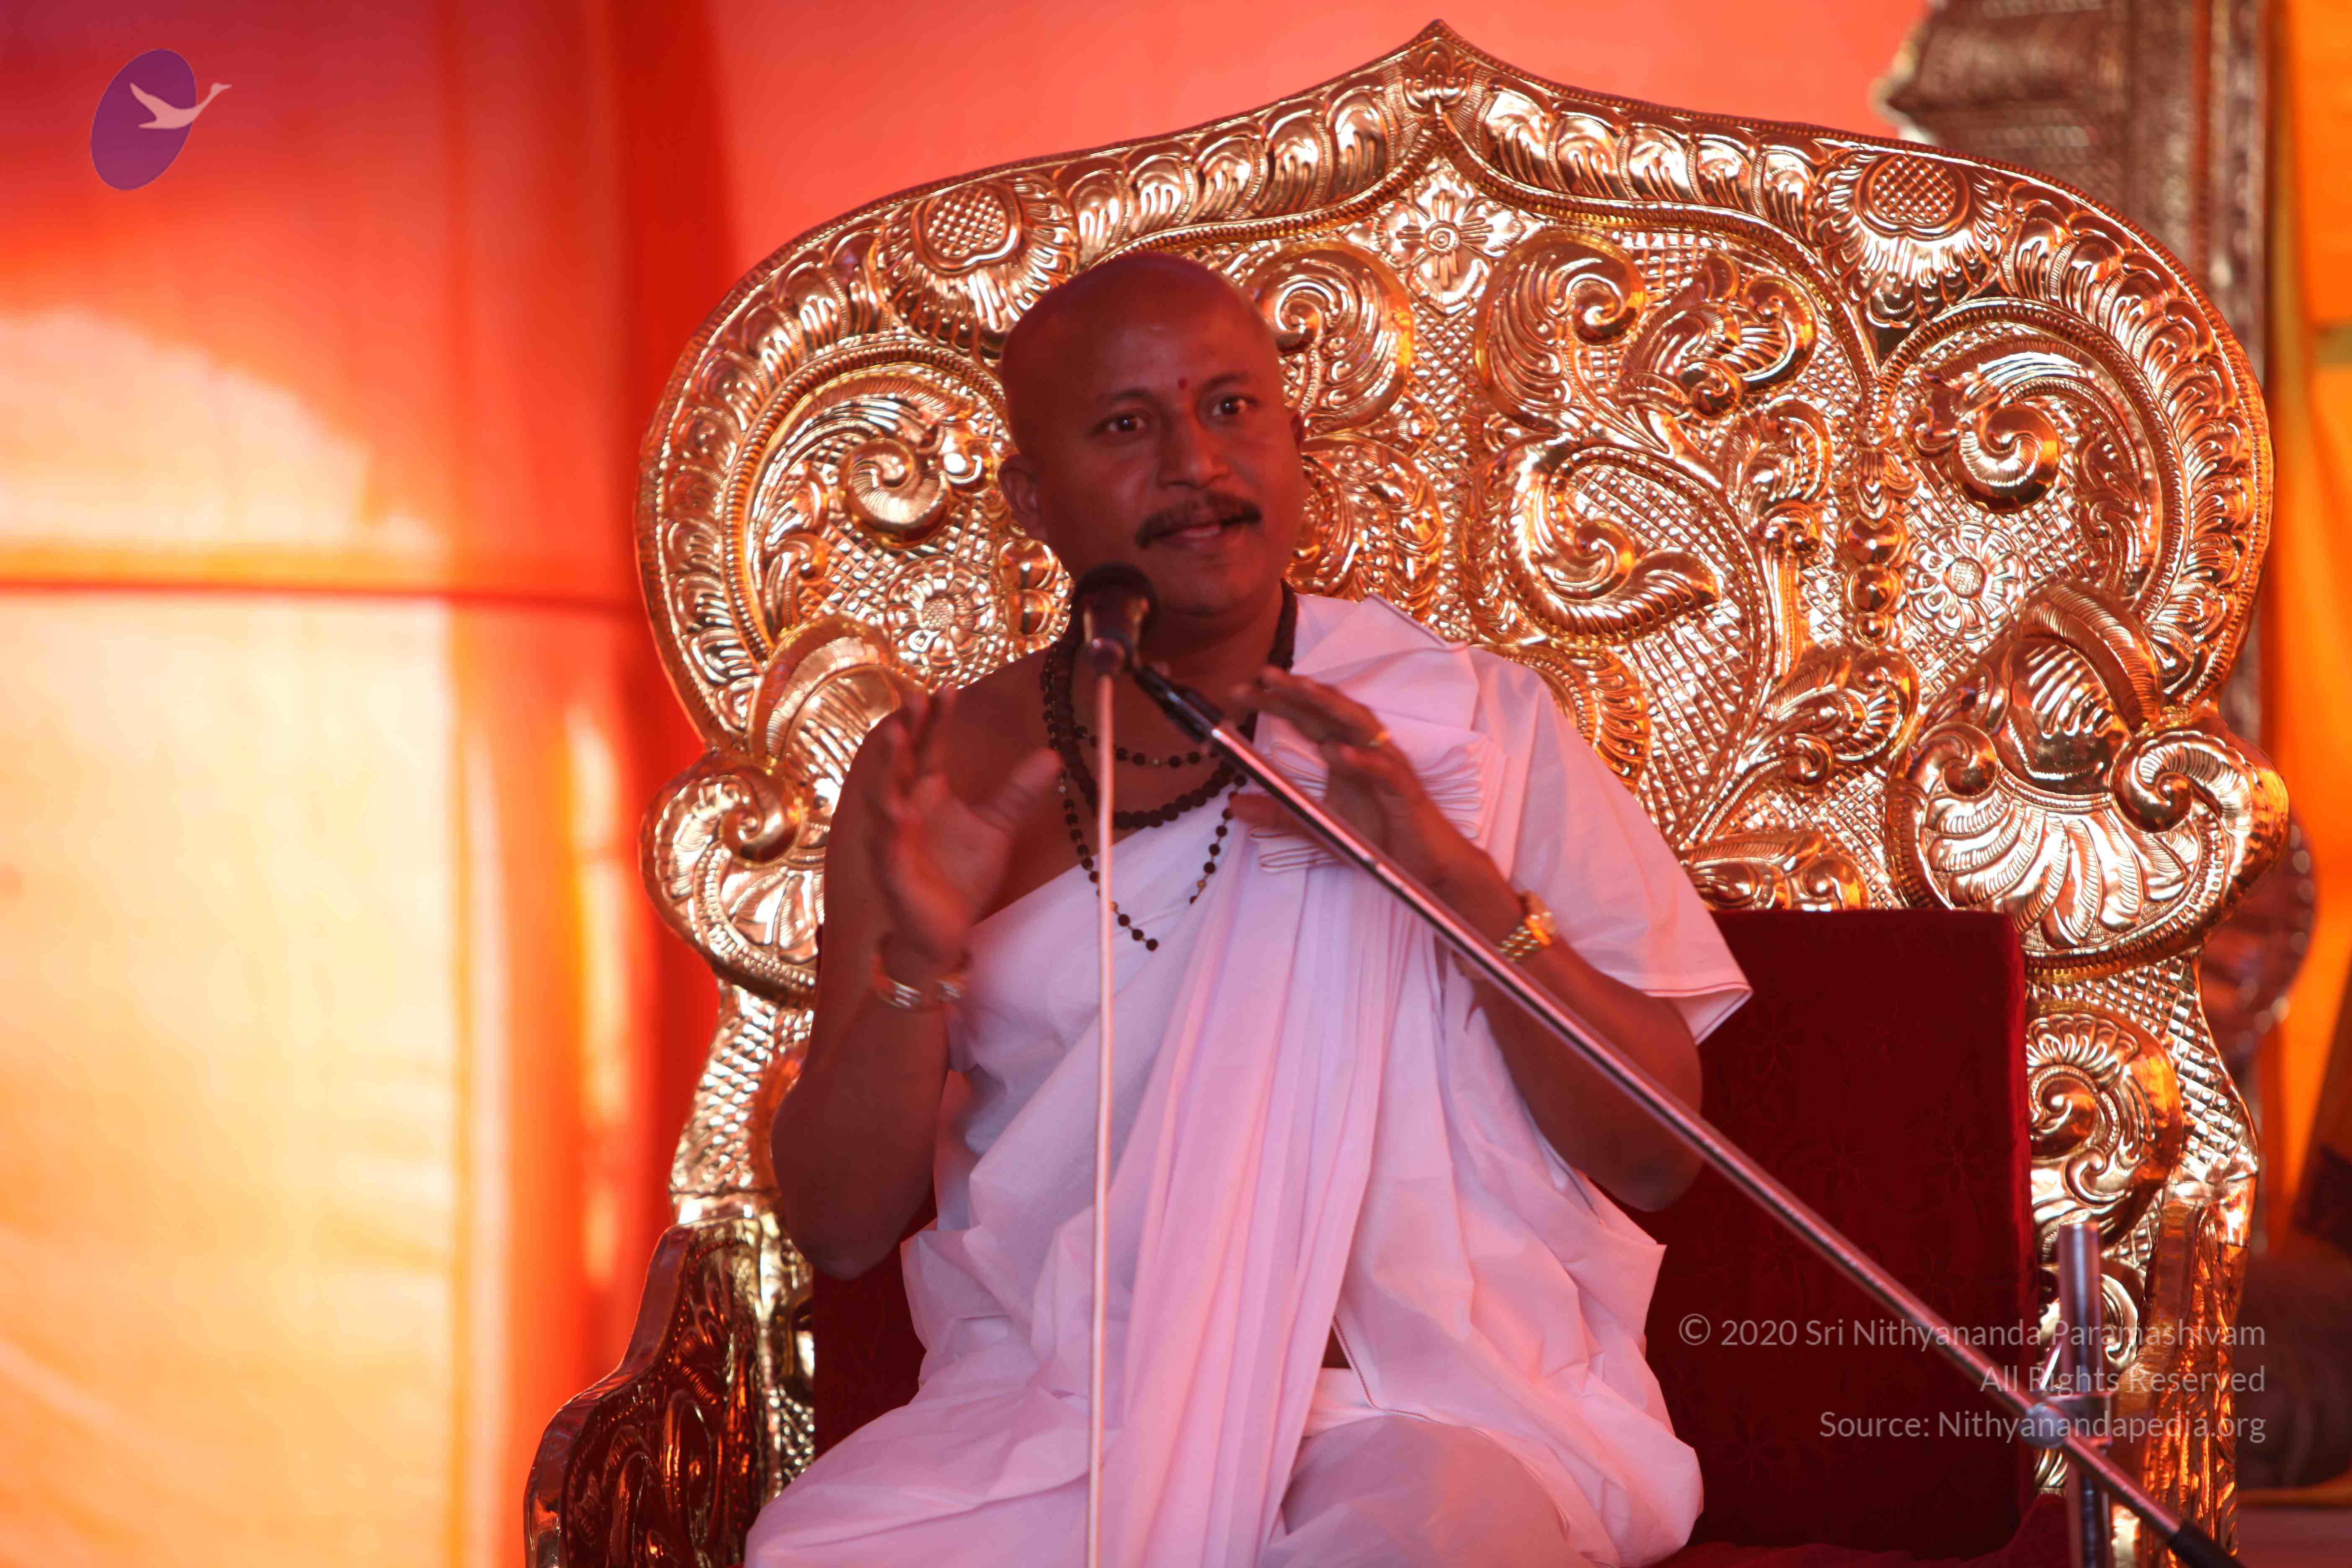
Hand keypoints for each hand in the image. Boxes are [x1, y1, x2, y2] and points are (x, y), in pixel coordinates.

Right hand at [862, 690, 1058, 984]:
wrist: (944, 933)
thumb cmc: (961, 877)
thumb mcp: (997, 828)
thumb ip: (1018, 792)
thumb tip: (1052, 755)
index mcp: (926, 792)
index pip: (928, 746)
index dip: (936, 719)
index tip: (948, 688)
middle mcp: (903, 807)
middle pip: (900, 760)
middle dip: (905, 728)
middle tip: (915, 696)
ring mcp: (892, 837)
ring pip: (882, 794)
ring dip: (886, 765)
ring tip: (895, 734)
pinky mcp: (889, 868)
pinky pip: (885, 842)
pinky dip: (887, 824)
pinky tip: (894, 807)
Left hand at [1226, 666, 1494, 894]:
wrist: (1425, 869)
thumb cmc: (1377, 840)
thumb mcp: (1318, 825)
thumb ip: (1278, 813)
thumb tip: (1232, 806)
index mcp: (1344, 751)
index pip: (1305, 717)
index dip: (1274, 701)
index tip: (1237, 692)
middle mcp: (1365, 749)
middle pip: (1328, 709)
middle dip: (1296, 689)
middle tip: (1262, 674)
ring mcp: (1387, 766)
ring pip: (1359, 725)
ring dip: (1329, 705)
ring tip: (1300, 689)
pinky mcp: (1405, 792)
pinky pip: (1383, 771)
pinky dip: (1361, 760)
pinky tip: (1337, 752)